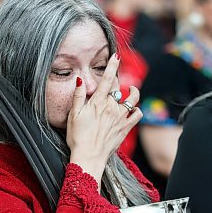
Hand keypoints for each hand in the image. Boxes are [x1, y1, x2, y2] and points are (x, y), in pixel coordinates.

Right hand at [67, 53, 141, 183]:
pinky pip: (138, 114)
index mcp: (97, 102)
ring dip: (132, 92)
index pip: (107, 79)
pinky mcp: (126, 128)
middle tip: (115, 78)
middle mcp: (111, 107)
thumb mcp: (73, 116)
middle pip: (118, 88)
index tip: (116, 55)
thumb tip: (81, 80)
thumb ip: (78, 97)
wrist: (89, 157)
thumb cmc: (78, 138)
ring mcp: (120, 117)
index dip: (112, 65)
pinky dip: (137, 109)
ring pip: (133, 98)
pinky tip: (134, 109)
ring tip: (130, 90)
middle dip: (117, 80)